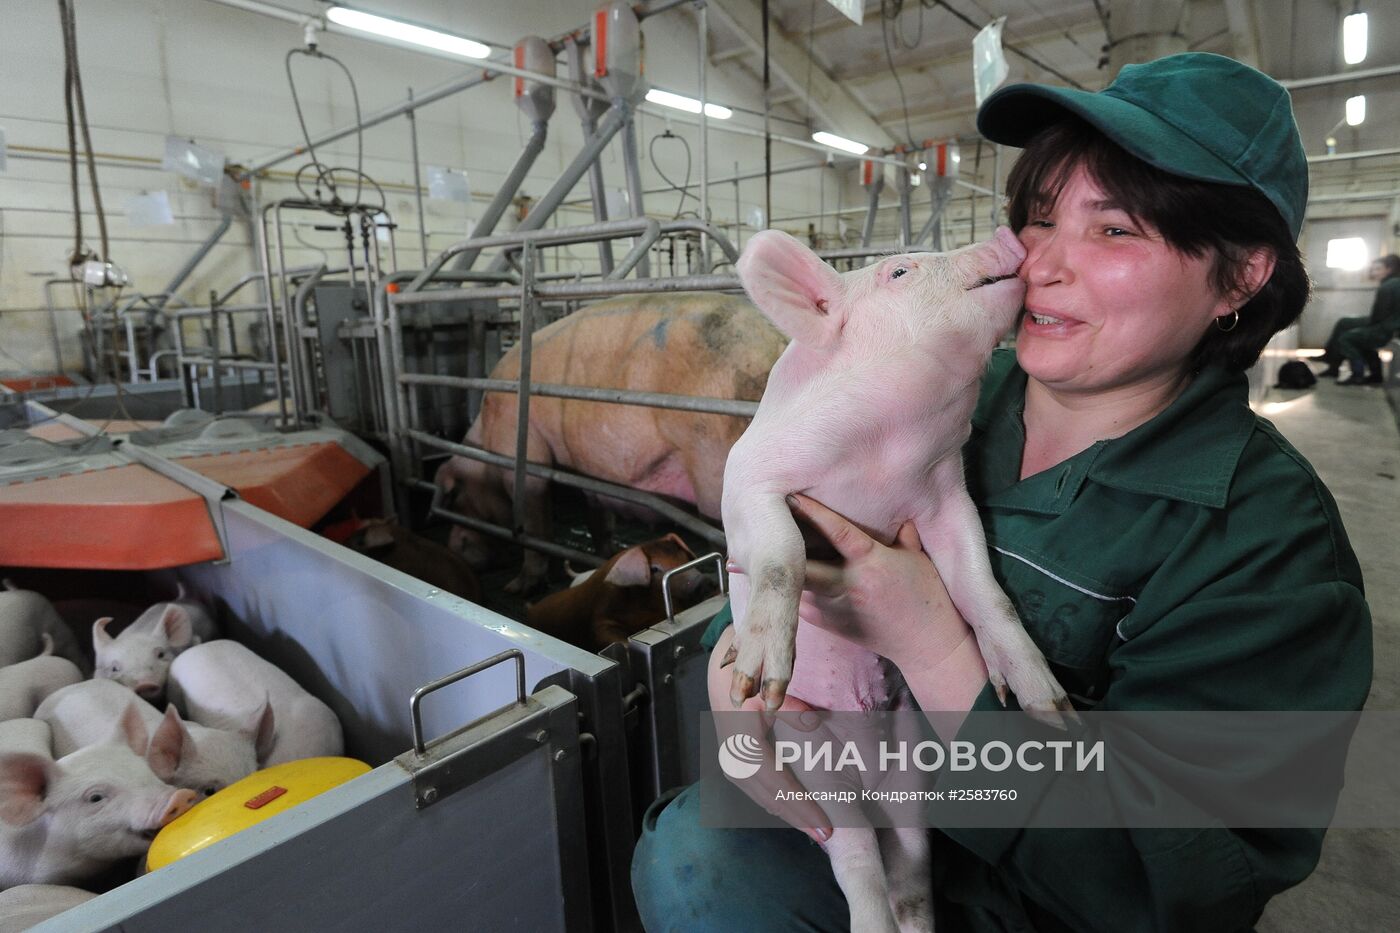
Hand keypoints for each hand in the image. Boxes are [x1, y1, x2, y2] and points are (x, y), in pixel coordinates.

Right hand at [708, 625, 832, 843]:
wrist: (725, 678)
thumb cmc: (752, 681)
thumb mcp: (769, 688)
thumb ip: (790, 706)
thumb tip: (812, 721)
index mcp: (743, 742)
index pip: (776, 782)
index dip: (800, 805)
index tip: (824, 824)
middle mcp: (734, 758)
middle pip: (768, 797)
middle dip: (798, 818)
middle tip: (826, 836)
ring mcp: (732, 764)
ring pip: (762, 798)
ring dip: (789, 814)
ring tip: (814, 830)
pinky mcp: (735, 766)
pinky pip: (758, 791)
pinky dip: (778, 804)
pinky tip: (795, 812)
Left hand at [732, 494, 974, 677]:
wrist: (927, 645)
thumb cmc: (926, 596)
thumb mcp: (917, 558)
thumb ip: (901, 532)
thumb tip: (893, 504)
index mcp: (872, 563)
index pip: (838, 533)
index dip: (814, 514)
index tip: (792, 496)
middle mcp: (849, 585)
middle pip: (803, 566)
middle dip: (775, 556)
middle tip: (742, 543)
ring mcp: (836, 608)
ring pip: (798, 585)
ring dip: (776, 575)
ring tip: (744, 559)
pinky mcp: (829, 625)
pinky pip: (803, 602)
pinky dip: (791, 590)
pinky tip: (770, 584)